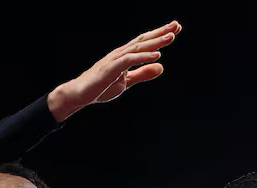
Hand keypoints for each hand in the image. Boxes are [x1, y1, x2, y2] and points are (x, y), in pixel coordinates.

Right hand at [47, 21, 181, 121]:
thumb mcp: (127, 82)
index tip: (175, 30)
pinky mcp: (111, 68)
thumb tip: (161, 67)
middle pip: (144, 40)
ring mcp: (115, 59)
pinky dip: (144, 57)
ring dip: (155, 41)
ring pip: (139, 47)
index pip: (145, 42)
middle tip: (177, 26)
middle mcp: (121, 53)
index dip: (160, 36)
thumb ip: (143, 74)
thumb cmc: (100, 87)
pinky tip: (156, 55)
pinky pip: (130, 59)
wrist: (80, 93)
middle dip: (160, 32)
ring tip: (171, 37)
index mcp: (125, 55)